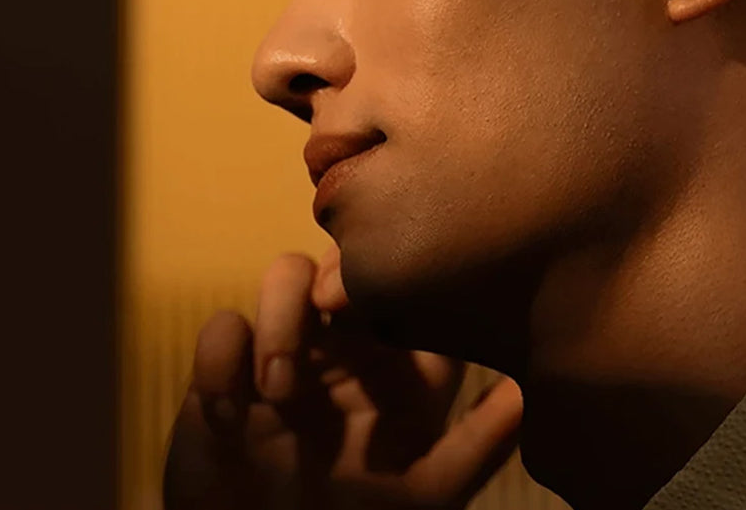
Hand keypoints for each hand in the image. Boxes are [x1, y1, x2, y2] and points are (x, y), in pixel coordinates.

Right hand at [161, 245, 523, 509]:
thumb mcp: (427, 492)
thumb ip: (477, 444)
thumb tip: (527, 392)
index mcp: (399, 360)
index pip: (415, 284)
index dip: (411, 276)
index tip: (403, 302)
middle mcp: (347, 344)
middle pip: (349, 259)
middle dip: (340, 273)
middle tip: (336, 307)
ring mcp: (288, 351)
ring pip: (286, 273)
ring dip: (279, 317)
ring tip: (278, 389)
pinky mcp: (228, 372)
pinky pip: (222, 327)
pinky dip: (219, 362)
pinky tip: (226, 416)